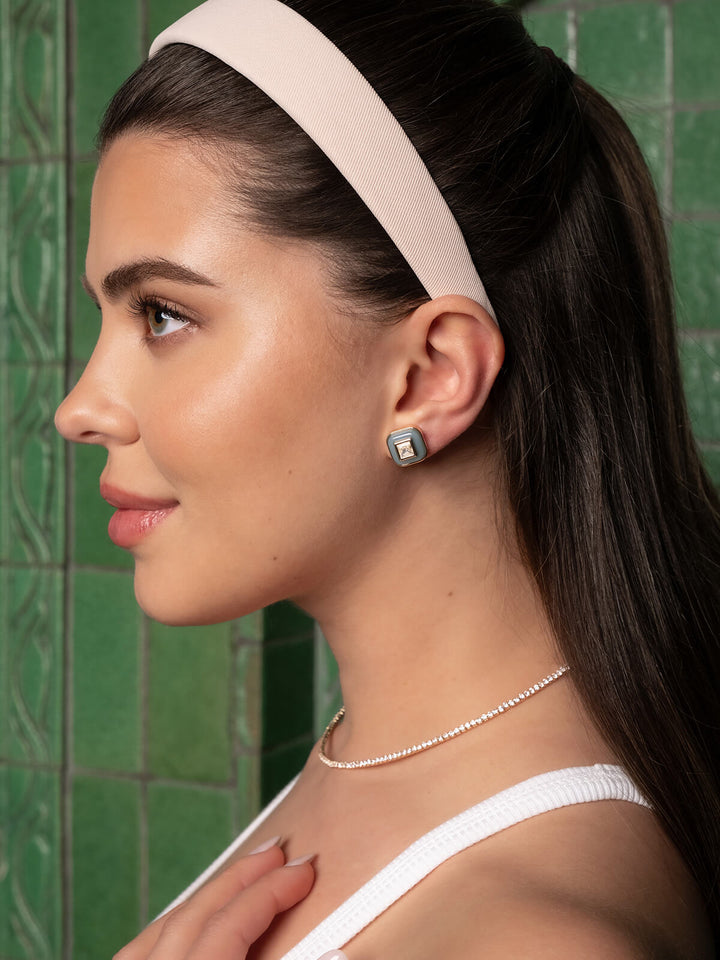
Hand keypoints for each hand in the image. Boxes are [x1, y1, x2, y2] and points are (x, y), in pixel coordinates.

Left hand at [114, 840, 314, 958]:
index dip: (273, 891)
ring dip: (207, 896)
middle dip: (242, 877)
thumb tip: (336, 952)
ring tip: (240, 876)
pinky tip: (185, 921)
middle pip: (198, 912)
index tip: (304, 869)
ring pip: (163, 927)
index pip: (234, 921)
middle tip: (277, 852)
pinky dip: (171, 925)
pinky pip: (139, 950)